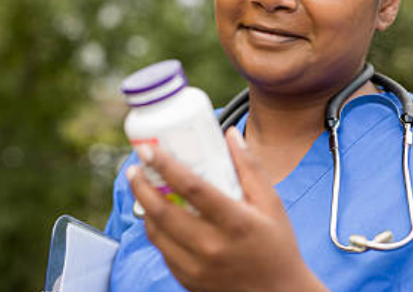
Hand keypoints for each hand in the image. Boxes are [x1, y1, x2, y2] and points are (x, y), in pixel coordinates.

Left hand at [127, 127, 328, 291]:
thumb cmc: (277, 245)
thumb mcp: (271, 203)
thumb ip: (250, 167)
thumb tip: (229, 134)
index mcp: (236, 223)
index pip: (193, 189)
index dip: (166, 166)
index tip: (148, 148)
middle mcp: (212, 247)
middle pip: (164, 212)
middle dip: (142, 186)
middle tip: (134, 167)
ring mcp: (197, 268)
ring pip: (157, 233)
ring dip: (144, 207)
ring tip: (141, 187)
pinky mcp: (188, 280)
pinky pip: (163, 251)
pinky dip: (156, 229)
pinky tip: (157, 214)